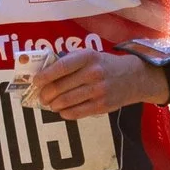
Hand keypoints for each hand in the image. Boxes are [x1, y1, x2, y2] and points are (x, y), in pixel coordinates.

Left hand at [28, 48, 159, 117]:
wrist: (133, 78)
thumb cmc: (104, 65)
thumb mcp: (89, 56)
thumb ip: (69, 62)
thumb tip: (43, 74)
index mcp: (88, 57)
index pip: (60, 67)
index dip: (44, 76)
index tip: (36, 81)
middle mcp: (93, 73)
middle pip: (59, 87)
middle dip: (45, 94)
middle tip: (42, 96)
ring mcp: (98, 91)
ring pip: (65, 102)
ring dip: (54, 105)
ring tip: (52, 104)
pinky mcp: (101, 106)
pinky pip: (76, 113)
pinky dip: (65, 113)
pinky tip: (63, 110)